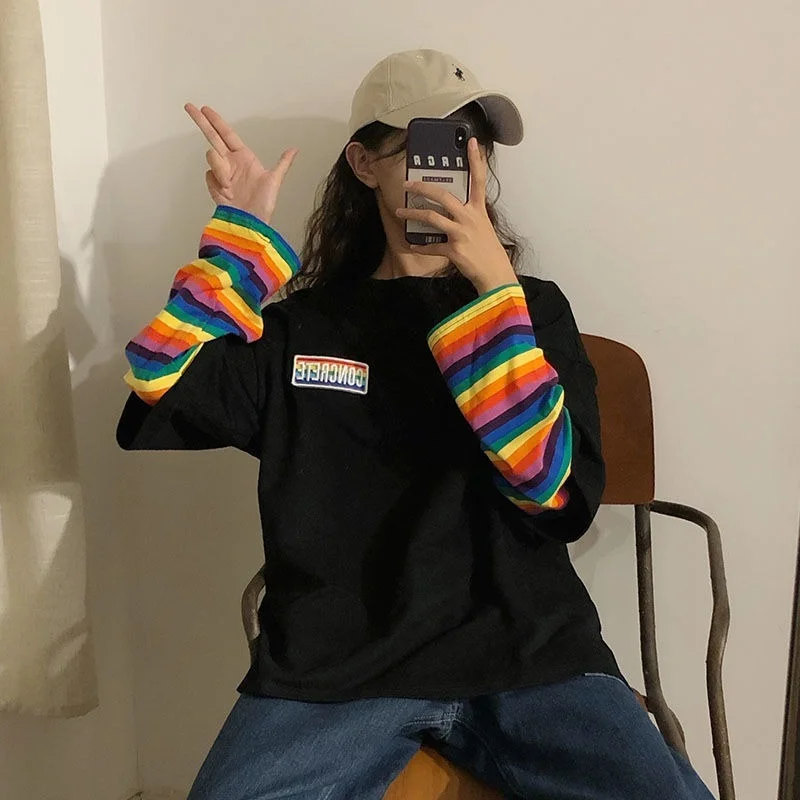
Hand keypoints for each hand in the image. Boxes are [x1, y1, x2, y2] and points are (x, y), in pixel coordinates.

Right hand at [184, 103, 298, 224]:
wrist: (250, 223)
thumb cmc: (263, 204)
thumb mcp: (275, 181)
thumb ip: (282, 163)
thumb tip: (295, 149)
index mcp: (244, 157)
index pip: (227, 134)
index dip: (216, 121)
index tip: (205, 109)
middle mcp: (231, 162)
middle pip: (212, 136)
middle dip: (201, 121)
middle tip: (189, 106)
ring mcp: (221, 174)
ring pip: (211, 157)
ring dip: (220, 169)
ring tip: (231, 185)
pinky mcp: (213, 185)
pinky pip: (209, 175)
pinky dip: (216, 183)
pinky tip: (225, 193)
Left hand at [395, 137, 518, 294]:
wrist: (496, 275)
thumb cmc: (488, 252)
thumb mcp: (483, 228)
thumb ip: (469, 216)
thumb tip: (451, 211)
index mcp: (478, 210)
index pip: (479, 180)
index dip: (475, 160)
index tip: (470, 142)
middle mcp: (470, 218)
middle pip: (444, 196)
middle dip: (423, 188)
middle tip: (408, 184)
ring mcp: (462, 233)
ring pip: (432, 218)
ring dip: (412, 214)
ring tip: (399, 213)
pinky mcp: (454, 250)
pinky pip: (432, 247)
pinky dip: (420, 246)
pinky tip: (412, 244)